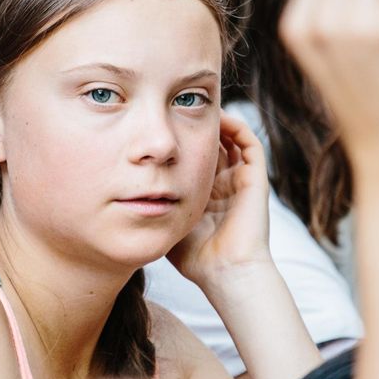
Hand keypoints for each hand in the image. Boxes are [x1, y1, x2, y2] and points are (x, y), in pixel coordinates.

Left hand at [167, 114, 270, 286]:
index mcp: (205, 195)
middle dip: (197, 126)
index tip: (160, 126)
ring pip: (232, 140)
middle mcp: (224, 185)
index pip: (193, 158)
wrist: (225, 272)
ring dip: (217, 122)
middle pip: (212, 145)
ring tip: (198, 106)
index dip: (180, 142)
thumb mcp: (165, 222)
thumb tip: (122, 190)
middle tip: (177, 106)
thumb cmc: (194, 256)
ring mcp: (240, 181)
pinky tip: (218, 117)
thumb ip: (151, 205)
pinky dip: (236, 126)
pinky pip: (249, 143)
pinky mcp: (256, 179)